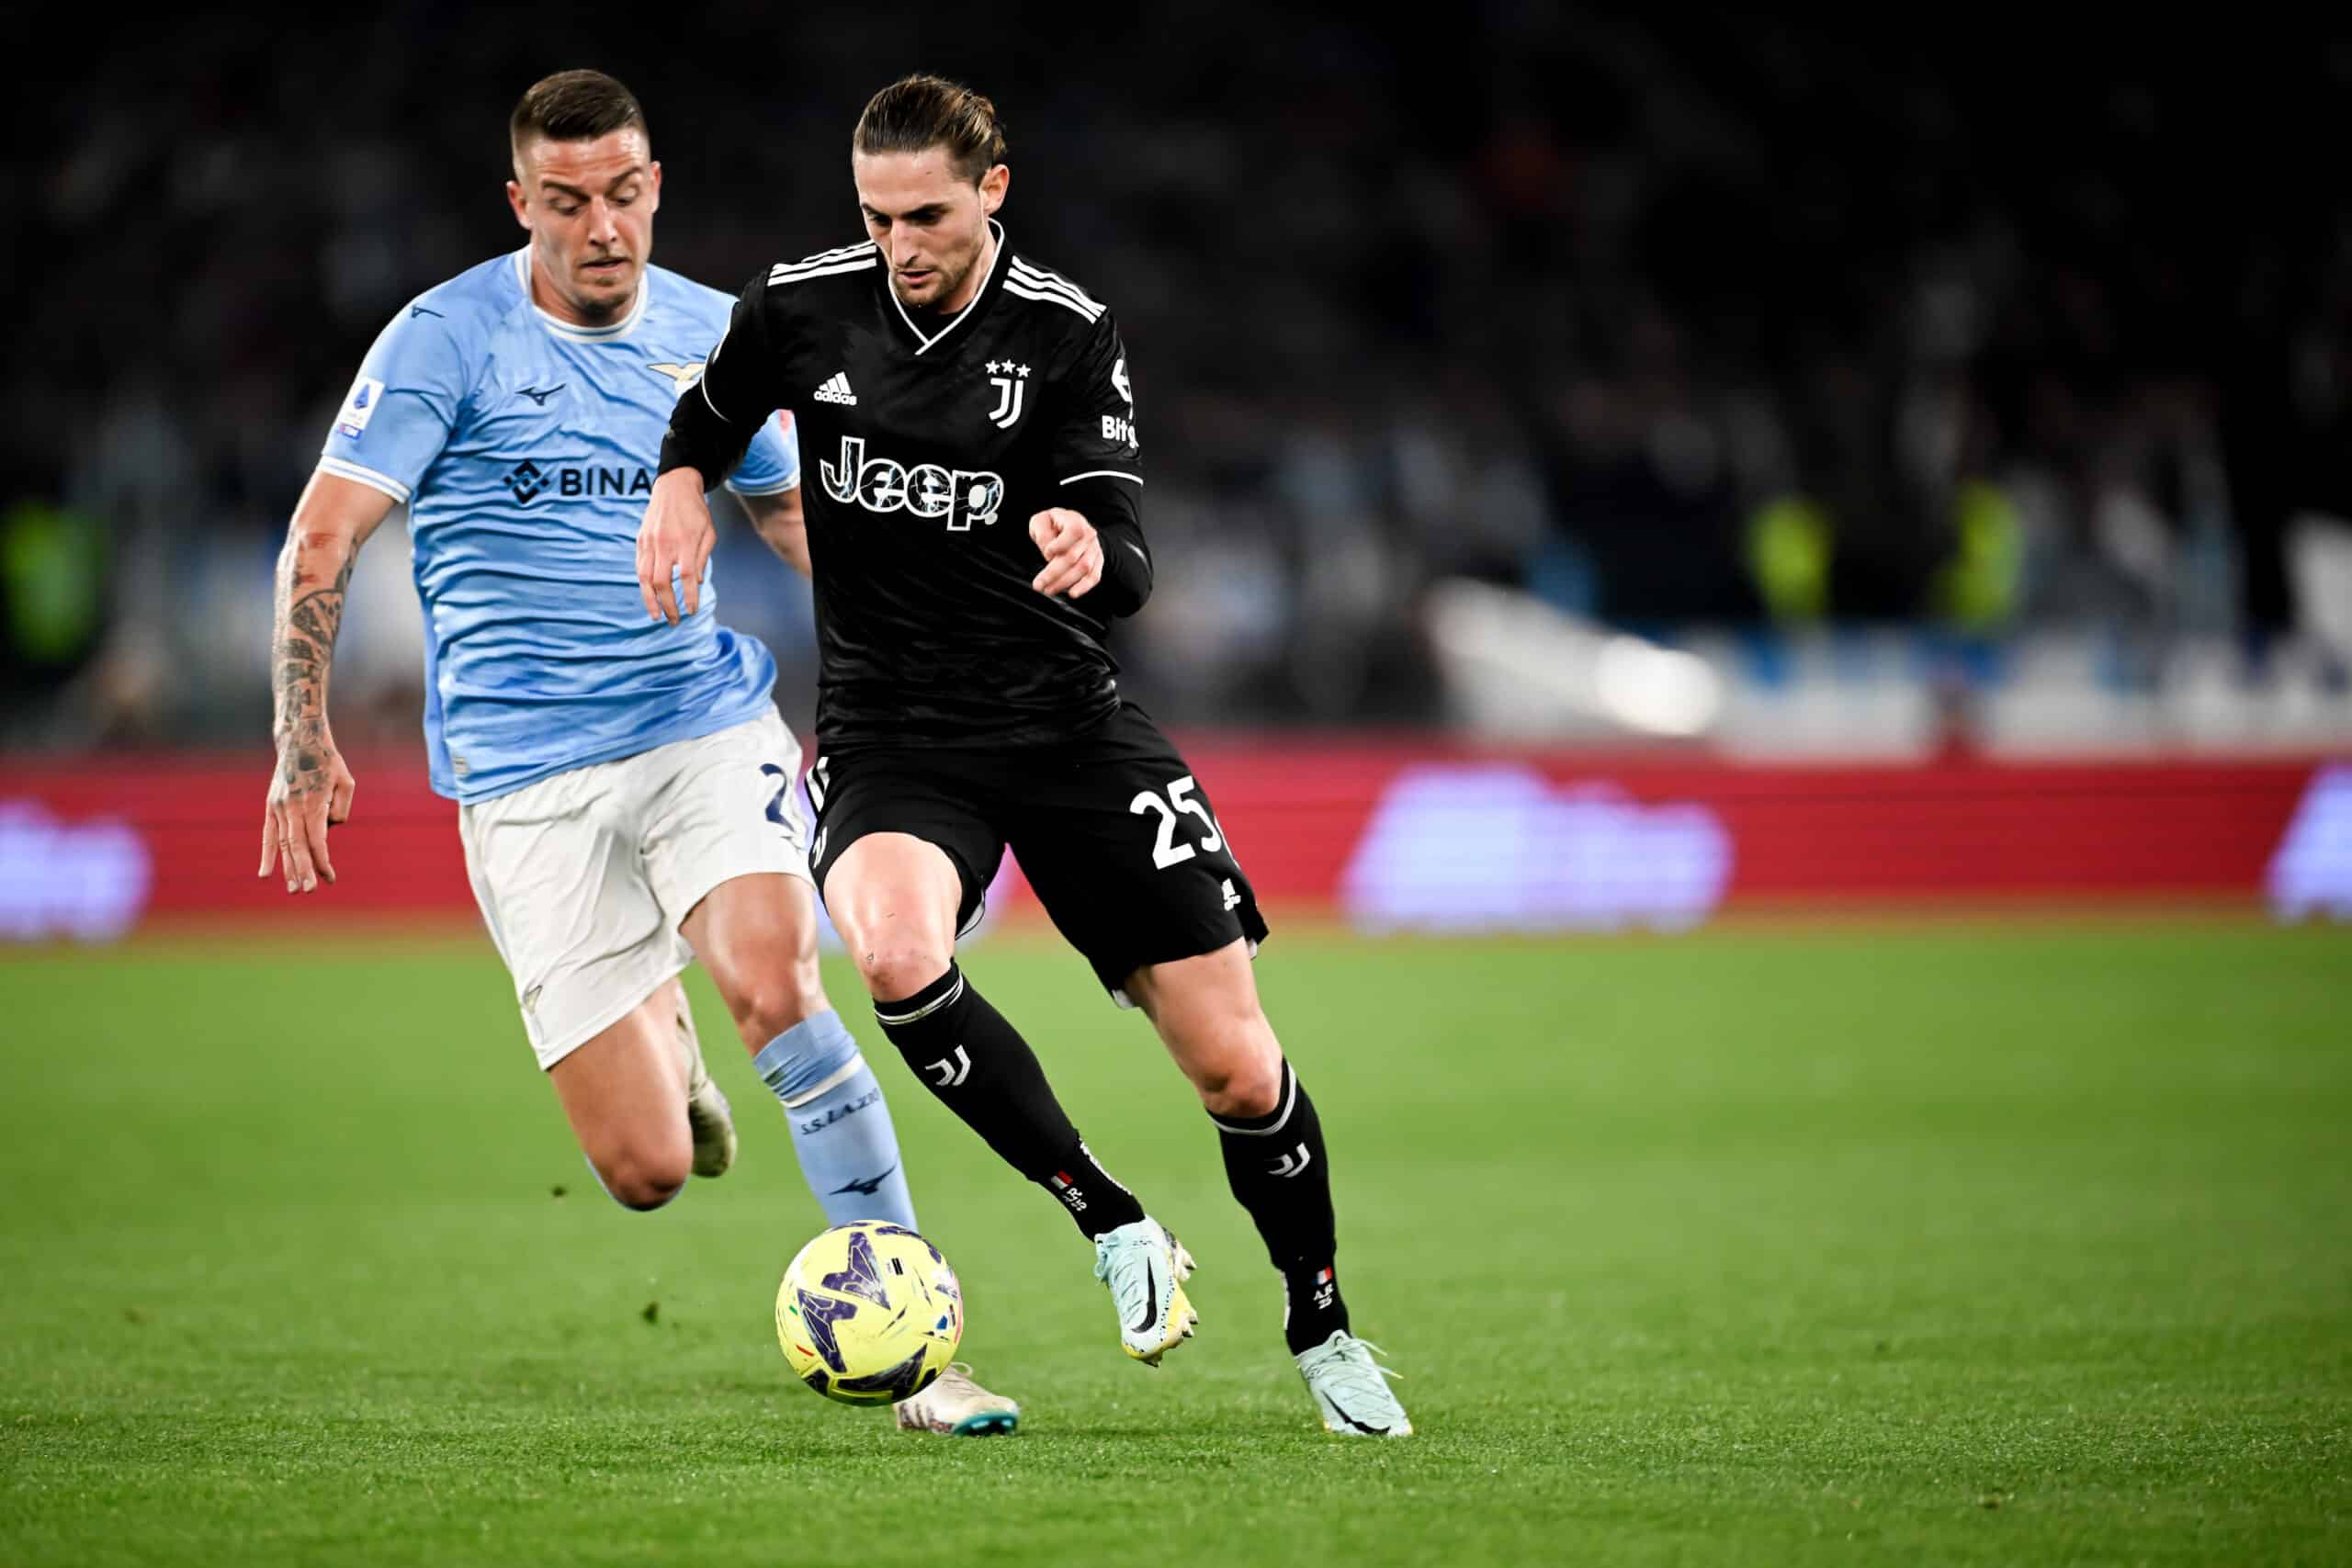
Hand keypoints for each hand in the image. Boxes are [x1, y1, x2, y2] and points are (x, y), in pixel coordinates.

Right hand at [259, 739, 355, 893]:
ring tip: (293, 890)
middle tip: (308, 892)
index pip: (317, 840)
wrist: (299, 740)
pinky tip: (266, 874)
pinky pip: (268, 834)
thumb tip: (327, 832)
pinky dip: (267, 855)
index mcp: (313, 802)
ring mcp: (278, 806)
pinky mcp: (271, 805)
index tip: (330, 878)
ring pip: (282, 844)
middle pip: (297, 846)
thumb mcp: (346, 782)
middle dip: (303, 871)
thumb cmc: (329, 763)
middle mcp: (293, 807)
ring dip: (287, 868)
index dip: (322, 861)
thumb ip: (341, 810)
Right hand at [637, 469, 717, 623]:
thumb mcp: (709, 533)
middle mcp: (665, 544)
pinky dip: (644, 585)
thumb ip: (703, 558)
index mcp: (685, 542)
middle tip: (674, 620)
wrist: (674, 487)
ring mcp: (649, 542)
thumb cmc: (696, 512)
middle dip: (667, 606)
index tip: (691, 611)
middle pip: (662, 583)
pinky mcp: (640, 540)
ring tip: (656, 616)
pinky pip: (639, 568)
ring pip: (644, 578)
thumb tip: (697, 583)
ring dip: (650, 601)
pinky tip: (650, 596)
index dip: (689, 597)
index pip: (687, 577)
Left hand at [1028, 508, 1101, 598]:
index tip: (1046, 553)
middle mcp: (1088, 535)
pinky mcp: (1097, 562)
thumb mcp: (1041, 521)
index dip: (1060, 544)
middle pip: (1073, 556)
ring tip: (1049, 590)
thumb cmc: (1053, 525)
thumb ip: (1042, 533)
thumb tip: (1048, 551)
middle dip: (1053, 573)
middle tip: (1038, 584)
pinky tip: (1072, 593)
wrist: (1070, 528)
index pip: (1074, 532)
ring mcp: (1094, 549)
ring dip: (1064, 582)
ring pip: (1083, 569)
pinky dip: (1084, 587)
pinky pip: (1094, 576)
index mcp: (1074, 521)